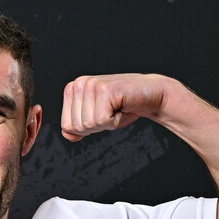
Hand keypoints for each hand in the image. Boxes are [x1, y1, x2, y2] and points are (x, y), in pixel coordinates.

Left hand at [60, 73, 175, 141]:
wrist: (151, 95)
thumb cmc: (123, 108)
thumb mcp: (95, 120)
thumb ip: (77, 128)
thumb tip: (66, 134)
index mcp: (72, 89)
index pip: (67, 125)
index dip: (87, 128)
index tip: (102, 114)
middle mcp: (79, 84)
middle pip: (77, 126)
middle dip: (97, 126)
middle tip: (112, 111)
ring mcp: (91, 84)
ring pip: (89, 124)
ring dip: (107, 123)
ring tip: (117, 108)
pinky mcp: (105, 89)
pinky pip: (102, 121)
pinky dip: (115, 121)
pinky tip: (122, 107)